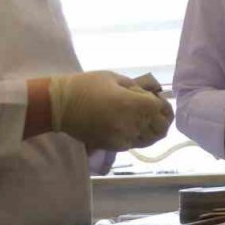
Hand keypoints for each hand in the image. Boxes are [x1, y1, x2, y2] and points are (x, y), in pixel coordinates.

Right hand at [48, 71, 172, 150]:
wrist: (61, 105)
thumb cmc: (87, 85)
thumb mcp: (115, 78)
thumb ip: (136, 88)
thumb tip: (150, 94)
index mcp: (136, 105)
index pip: (162, 109)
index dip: (163, 104)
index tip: (157, 99)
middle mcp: (134, 124)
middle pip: (161, 128)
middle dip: (161, 119)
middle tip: (154, 111)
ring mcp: (124, 138)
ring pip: (150, 139)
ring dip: (151, 130)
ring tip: (144, 120)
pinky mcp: (114, 146)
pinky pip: (134, 143)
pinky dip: (137, 136)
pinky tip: (131, 126)